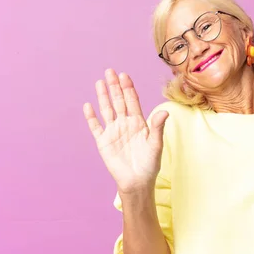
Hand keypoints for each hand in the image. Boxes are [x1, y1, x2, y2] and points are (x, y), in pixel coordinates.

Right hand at [83, 69, 168, 193]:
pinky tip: (88, 106)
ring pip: (107, 110)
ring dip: (103, 97)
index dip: (129, 88)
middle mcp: (125, 124)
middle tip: (110, 71)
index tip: (125, 75)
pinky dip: (92, 117)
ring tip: (100, 82)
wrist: (137, 182)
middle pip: (119, 101)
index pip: (133, 101)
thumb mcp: (156, 145)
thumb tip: (164, 111)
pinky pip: (96, 127)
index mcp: (139, 123)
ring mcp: (113, 132)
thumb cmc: (149, 164)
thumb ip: (157, 128)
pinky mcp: (103, 142)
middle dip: (115, 87)